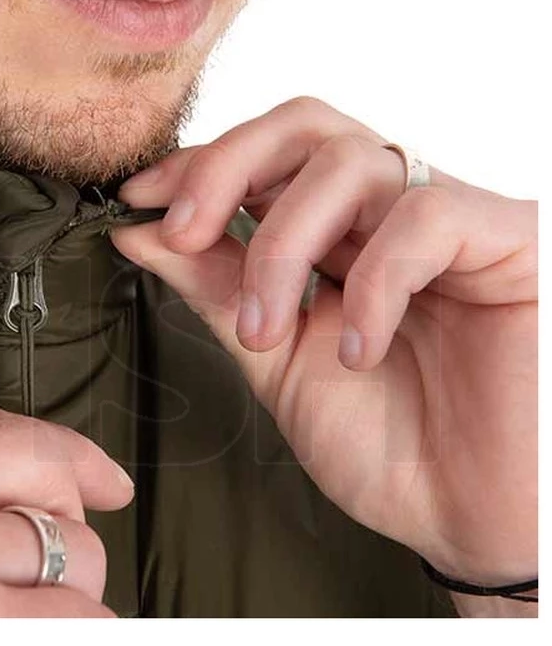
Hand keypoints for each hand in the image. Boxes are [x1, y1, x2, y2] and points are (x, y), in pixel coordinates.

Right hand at [0, 401, 133, 616]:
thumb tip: (41, 468)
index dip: (59, 450)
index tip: (103, 478)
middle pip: (40, 471)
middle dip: (68, 519)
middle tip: (45, 572)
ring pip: (76, 551)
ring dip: (69, 599)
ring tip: (10, 635)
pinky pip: (85, 622)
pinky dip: (80, 645)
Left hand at [112, 96, 536, 606]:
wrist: (474, 519)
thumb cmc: (389, 446)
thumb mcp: (275, 361)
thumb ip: (216, 289)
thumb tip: (139, 232)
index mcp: (336, 236)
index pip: (265, 157)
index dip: (198, 166)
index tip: (136, 200)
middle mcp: (389, 214)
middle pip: (304, 126)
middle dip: (226, 169)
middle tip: (183, 232)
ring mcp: (452, 222)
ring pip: (350, 163)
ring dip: (282, 246)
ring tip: (265, 332)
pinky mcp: (509, 240)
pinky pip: (424, 219)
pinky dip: (370, 284)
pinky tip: (357, 351)